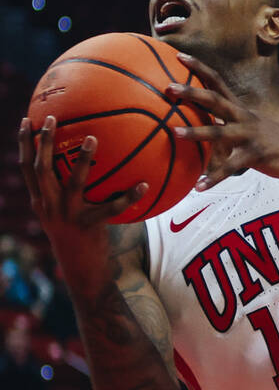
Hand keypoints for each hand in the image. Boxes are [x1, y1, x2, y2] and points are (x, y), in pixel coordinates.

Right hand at [19, 115, 145, 279]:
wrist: (81, 270)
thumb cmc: (76, 238)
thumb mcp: (62, 215)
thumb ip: (63, 194)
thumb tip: (78, 168)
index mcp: (41, 201)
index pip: (26, 168)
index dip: (23, 144)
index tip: (25, 121)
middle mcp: (49, 206)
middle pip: (40, 168)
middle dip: (43, 142)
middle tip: (51, 119)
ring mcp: (68, 215)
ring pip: (72, 182)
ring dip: (81, 159)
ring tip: (92, 138)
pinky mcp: (88, 226)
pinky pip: (111, 208)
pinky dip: (128, 197)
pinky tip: (143, 185)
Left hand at [167, 53, 278, 188]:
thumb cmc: (278, 143)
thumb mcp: (255, 127)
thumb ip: (233, 123)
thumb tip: (211, 123)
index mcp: (241, 110)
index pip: (218, 82)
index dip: (199, 68)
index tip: (179, 56)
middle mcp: (244, 118)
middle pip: (214, 100)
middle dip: (191, 92)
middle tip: (168, 87)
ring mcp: (249, 136)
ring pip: (219, 132)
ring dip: (196, 133)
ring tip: (175, 134)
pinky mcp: (255, 156)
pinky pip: (230, 168)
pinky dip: (214, 178)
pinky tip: (199, 187)